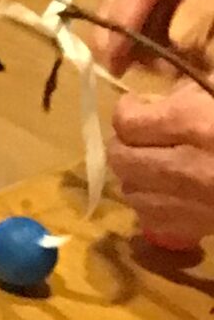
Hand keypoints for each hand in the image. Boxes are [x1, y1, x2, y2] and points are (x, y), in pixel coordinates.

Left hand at [108, 75, 213, 243]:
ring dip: (136, 174)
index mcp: (194, 123)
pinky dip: (152, 203)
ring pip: (131, 190)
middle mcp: (185, 166)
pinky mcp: (197, 228)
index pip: (127, 121)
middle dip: (125, 142)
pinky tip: (170, 191)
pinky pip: (151, 219)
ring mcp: (190, 202)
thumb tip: (160, 96)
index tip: (137, 105)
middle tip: (141, 134)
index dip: (128, 110)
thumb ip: (191, 91)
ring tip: (156, 162)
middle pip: (121, 157)